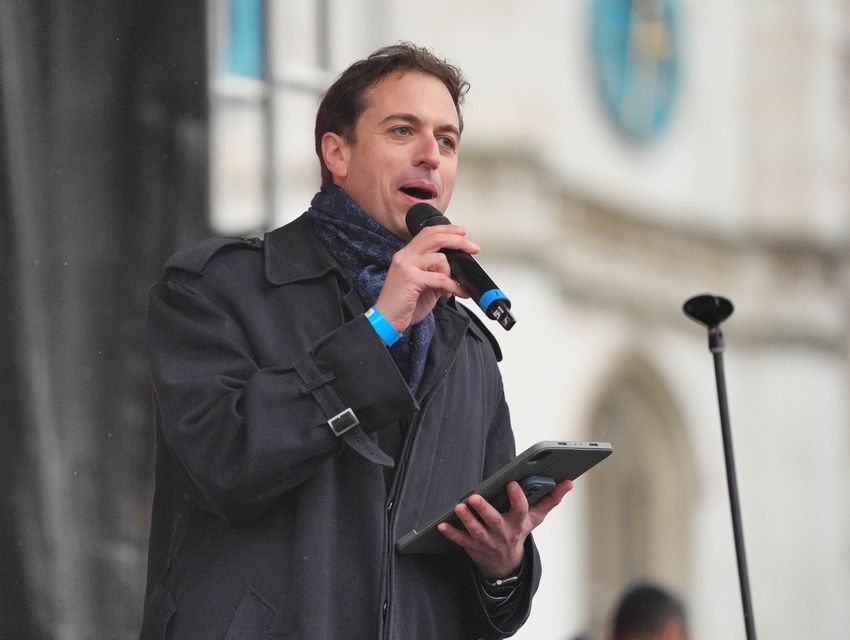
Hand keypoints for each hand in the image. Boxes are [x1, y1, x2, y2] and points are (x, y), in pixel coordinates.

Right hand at [373, 225, 478, 332]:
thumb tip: (455, 273)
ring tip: (452, 287)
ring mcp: (406, 265)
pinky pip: (440, 278)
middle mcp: (404, 256)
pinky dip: (453, 286)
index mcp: (406, 255)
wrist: (386, 321)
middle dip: (458, 241)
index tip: (462, 232)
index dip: (447, 229)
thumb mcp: (422, 286)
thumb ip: (436, 275)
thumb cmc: (402, 305)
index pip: (428, 233)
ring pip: (440, 259)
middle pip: (435, 237)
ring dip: (452, 274)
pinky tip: (457, 293)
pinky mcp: (410, 278)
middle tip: (473, 248)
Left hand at [437, 478, 573, 577]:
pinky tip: (442, 525)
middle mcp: (503, 532)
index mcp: (518, 523)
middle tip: (474, 497)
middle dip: (484, 509)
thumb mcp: (536, 517)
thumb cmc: (519, 531)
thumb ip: (551, 499)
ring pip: (476, 530)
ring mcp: (487, 541)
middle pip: (494, 521)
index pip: (521, 510)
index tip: (512, 483)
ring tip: (459, 507)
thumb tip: (568, 482)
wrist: (506, 564)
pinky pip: (461, 540)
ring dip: (466, 519)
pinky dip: (451, 534)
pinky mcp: (473, 546)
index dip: (517, 497)